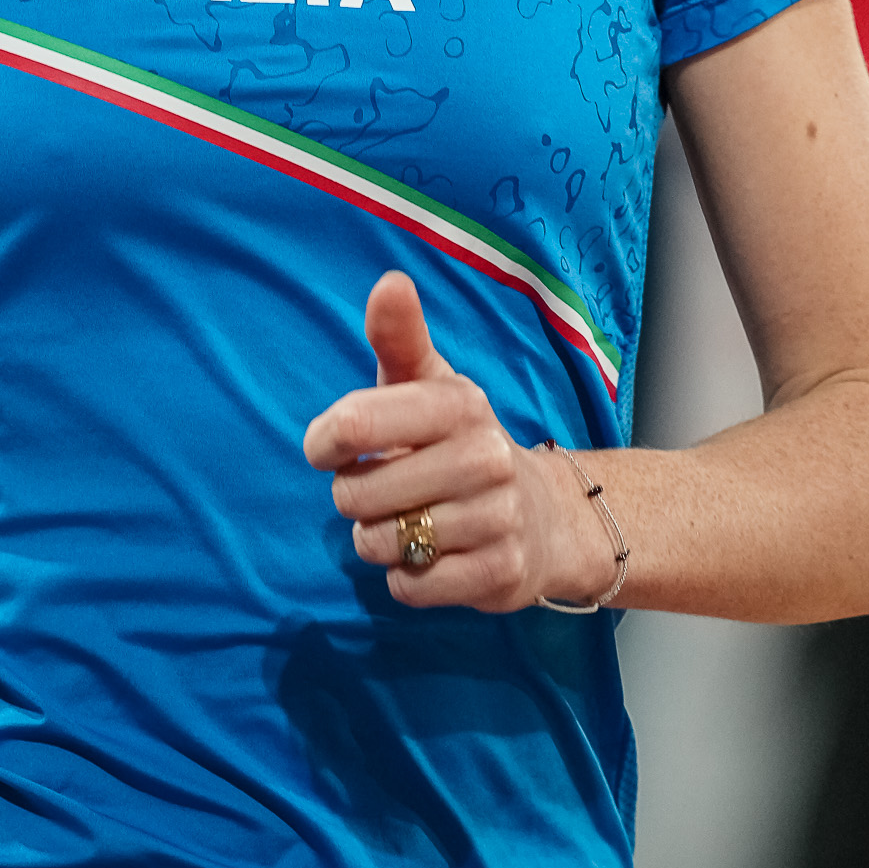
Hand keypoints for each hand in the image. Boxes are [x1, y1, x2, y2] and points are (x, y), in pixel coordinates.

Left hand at [304, 271, 612, 612]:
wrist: (545, 517)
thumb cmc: (460, 442)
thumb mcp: (430, 385)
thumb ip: (400, 335)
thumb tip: (390, 281)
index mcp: (458, 403)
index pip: (354, 422)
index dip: (323, 442)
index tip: (329, 447)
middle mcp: (485, 457)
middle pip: (357, 494)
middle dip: (354, 497)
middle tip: (384, 490)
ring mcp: (497, 518)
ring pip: (380, 544)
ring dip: (378, 540)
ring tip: (409, 521)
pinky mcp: (500, 574)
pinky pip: (409, 586)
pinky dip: (405, 578)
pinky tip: (432, 556)